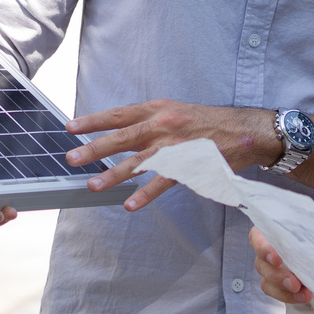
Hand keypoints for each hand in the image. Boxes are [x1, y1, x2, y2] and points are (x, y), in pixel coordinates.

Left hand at [65, 100, 283, 211]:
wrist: (243, 130)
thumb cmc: (206, 121)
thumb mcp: (173, 110)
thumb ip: (148, 120)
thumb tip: (119, 131)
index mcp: (157, 109)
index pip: (119, 115)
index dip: (93, 121)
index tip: (70, 128)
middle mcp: (163, 124)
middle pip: (123, 137)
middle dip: (95, 148)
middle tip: (72, 158)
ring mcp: (175, 145)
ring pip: (139, 161)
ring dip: (114, 175)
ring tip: (93, 186)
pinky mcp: (188, 165)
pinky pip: (163, 181)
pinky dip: (146, 193)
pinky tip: (130, 204)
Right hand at [249, 205, 313, 303]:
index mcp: (284, 226)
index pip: (258, 235)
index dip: (262, 247)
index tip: (277, 258)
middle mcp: (278, 246)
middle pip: (261, 263)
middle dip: (276, 275)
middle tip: (295, 283)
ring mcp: (283, 266)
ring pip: (267, 280)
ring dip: (282, 289)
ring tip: (304, 294)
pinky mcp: (291, 283)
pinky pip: (280, 293)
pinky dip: (289, 298)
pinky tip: (306, 297)